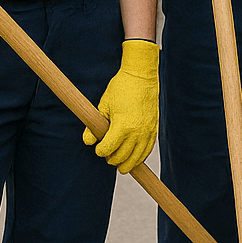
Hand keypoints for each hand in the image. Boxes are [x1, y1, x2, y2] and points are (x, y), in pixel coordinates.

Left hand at [83, 39, 159, 172]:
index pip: (108, 149)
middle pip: (122, 157)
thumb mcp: (103, 106)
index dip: (100, 151)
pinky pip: (148, 150)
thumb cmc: (120, 89)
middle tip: (107, 156)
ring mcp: (147, 131)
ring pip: (137, 158)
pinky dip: (140, 157)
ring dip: (127, 164)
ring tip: (120, 165)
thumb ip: (94, 127)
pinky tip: (134, 159)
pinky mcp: (154, 129)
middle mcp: (136, 132)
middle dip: (112, 159)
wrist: (142, 76)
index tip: (98, 148)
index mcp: (122, 126)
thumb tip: (87, 141)